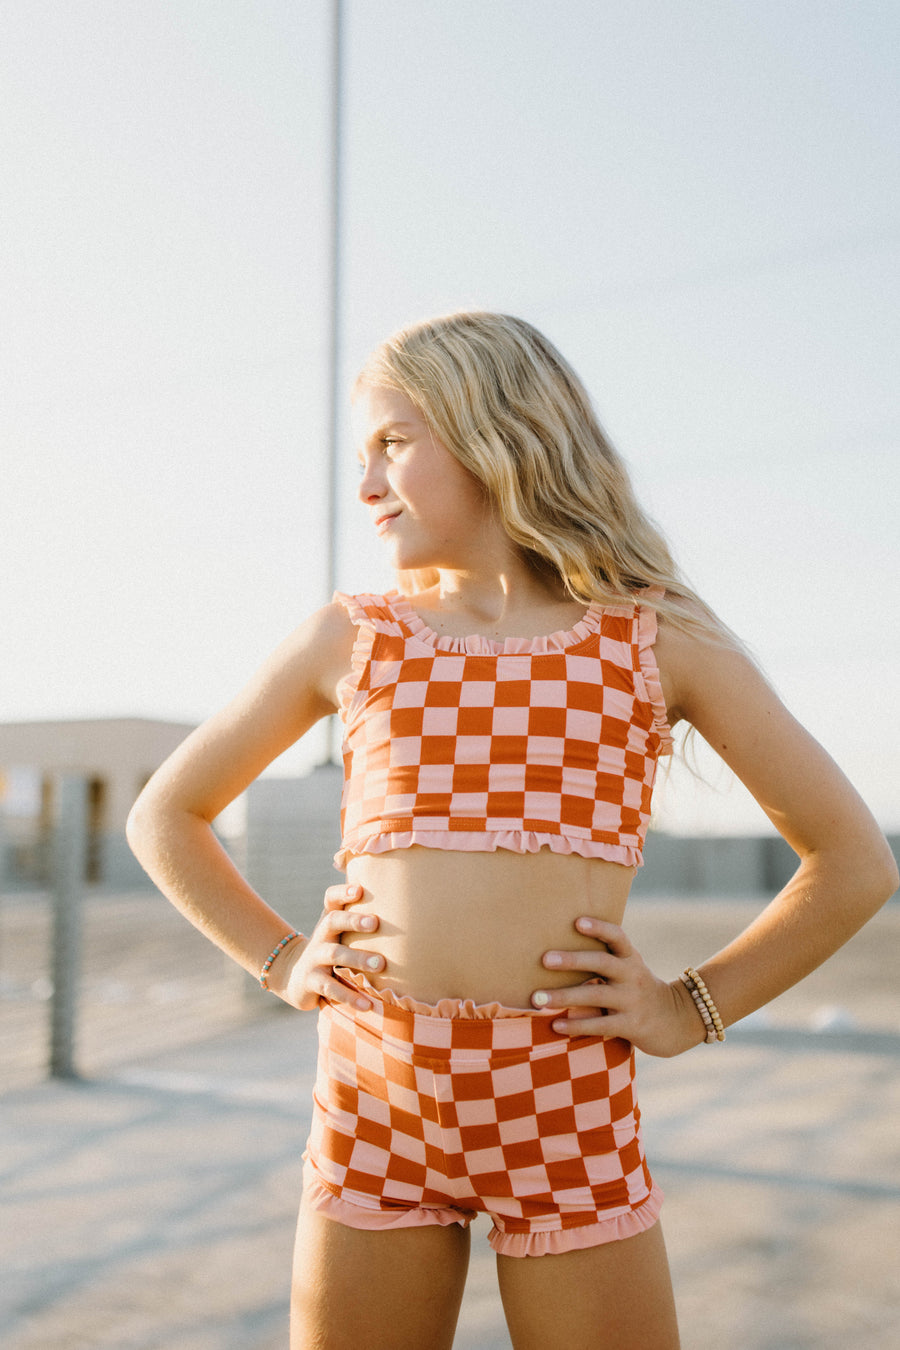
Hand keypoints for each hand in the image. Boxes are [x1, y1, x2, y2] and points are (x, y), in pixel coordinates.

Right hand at [275, 883, 384, 1011]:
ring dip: (358, 958)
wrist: (295, 975)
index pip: (332, 899)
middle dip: (353, 921)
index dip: (343, 892)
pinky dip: (350, 997)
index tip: (359, 890)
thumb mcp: (340, 932)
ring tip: (381, 964)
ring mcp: (314, 958)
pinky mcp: (311, 982)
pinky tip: (368, 1004)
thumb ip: (362, 920)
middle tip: (375, 923)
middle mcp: (321, 936)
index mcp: (330, 920)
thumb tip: (403, 904)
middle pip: (333, 921)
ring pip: (335, 955)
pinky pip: (331, 988)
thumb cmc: (331, 949)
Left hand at [531, 916, 699, 1057]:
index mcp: (630, 958)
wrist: (678, 1020)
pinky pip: (600, 1024)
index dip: (598, 928)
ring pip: (595, 995)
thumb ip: (604, 960)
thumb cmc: (638, 990)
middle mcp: (632, 975)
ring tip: (538, 999)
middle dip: (572, 960)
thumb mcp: (629, 969)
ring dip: (564, 996)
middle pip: (601, 962)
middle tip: (544, 959)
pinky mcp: (632, 1025)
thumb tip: (557, 953)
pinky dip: (576, 1025)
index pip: (617, 936)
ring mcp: (632, 1000)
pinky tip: (556, 1025)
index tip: (577, 922)